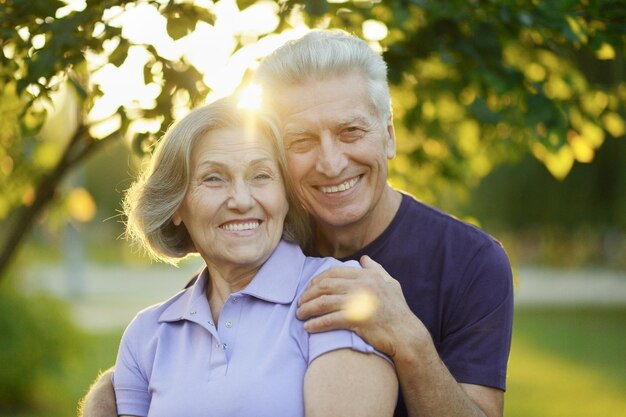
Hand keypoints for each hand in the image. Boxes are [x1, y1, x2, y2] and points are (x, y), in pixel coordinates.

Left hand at [297, 255, 421, 357]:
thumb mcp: (391, 285)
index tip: (308, 288)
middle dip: (308, 294)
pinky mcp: (357, 320)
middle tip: (300, 303)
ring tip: (300, 315)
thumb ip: (376, 270)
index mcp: (366, 276)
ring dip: (308, 309)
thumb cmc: (398, 311)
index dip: (317, 280)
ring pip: (324, 302)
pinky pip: (330, 320)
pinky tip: (308, 327)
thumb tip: (365, 259)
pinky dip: (316, 323)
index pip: (333, 272)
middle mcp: (361, 286)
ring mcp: (359, 302)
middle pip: (325, 286)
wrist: (406, 334)